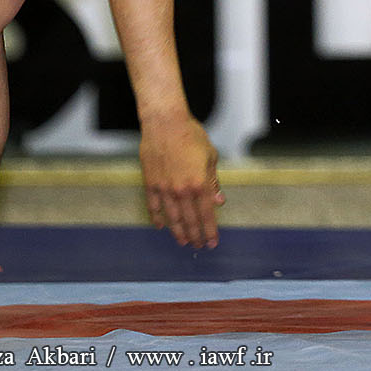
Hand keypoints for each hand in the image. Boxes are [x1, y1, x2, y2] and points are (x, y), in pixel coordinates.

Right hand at [138, 114, 225, 247]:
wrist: (165, 123)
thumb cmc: (191, 135)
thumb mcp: (210, 157)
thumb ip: (213, 182)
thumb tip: (219, 202)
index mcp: (199, 183)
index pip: (206, 215)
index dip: (210, 230)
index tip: (212, 242)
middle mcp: (182, 190)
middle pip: (190, 220)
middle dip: (196, 235)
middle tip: (199, 246)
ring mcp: (164, 188)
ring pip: (172, 217)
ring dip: (178, 232)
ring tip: (183, 242)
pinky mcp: (151, 183)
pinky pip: (153, 206)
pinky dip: (157, 217)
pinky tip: (160, 226)